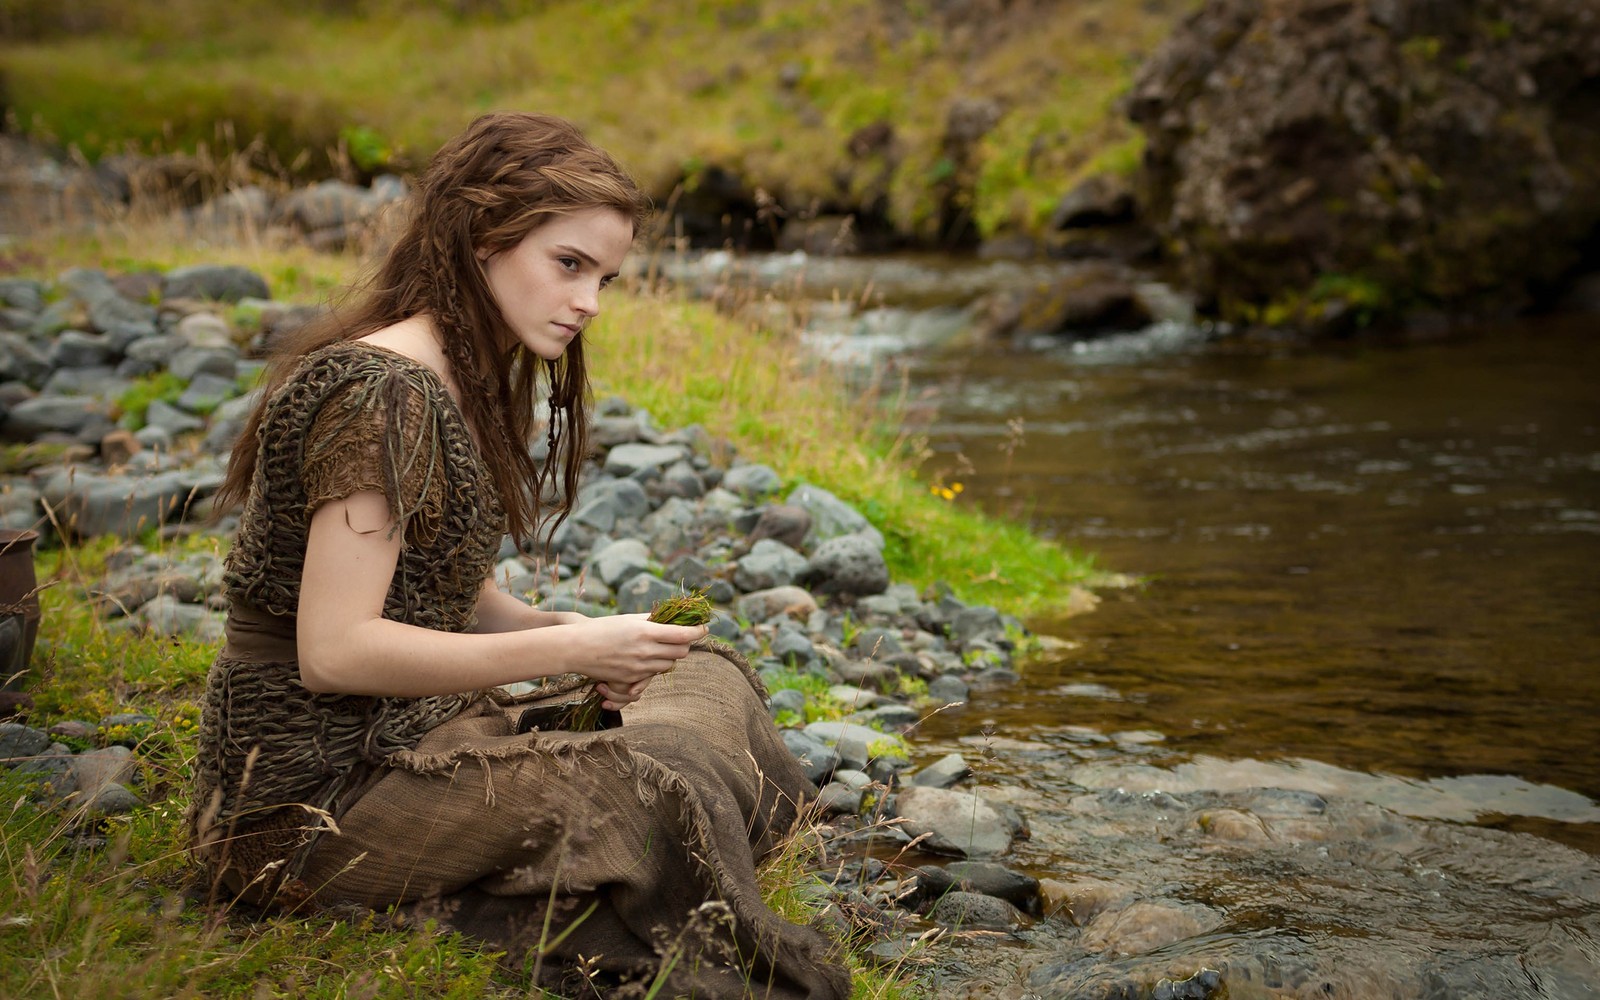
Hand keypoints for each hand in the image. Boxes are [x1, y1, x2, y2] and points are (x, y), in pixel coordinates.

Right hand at [554, 613, 705, 701]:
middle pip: (681, 652)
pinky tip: (647, 658)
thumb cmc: (601, 628)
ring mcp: (639, 667)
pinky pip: (653, 675)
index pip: (683, 634)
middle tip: (683, 637)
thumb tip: (670, 618)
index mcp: (646, 632)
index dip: (698, 631)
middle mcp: (645, 651)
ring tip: (661, 647)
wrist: (576, 648)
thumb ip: (650, 620)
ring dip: (670, 656)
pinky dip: (655, 666)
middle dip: (685, 645)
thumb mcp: (627, 619)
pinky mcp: (631, 679)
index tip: (704, 628)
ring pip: (669, 665)